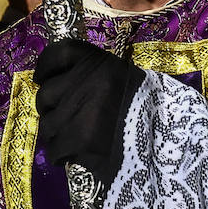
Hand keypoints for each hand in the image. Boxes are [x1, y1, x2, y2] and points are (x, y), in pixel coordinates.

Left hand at [34, 39, 144, 178]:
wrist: (165, 143)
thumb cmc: (144, 113)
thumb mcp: (124, 81)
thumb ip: (93, 77)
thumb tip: (54, 83)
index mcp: (103, 64)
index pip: (60, 53)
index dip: (45, 67)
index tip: (43, 79)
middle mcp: (90, 81)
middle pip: (46, 94)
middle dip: (51, 110)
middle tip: (65, 119)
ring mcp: (83, 110)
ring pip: (47, 124)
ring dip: (57, 135)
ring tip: (74, 141)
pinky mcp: (80, 138)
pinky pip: (54, 148)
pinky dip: (61, 155)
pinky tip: (75, 155)